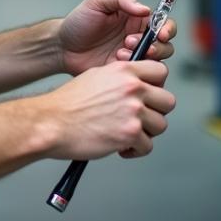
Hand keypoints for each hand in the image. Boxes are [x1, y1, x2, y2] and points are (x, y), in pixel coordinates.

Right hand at [43, 60, 175, 159]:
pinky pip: (147, 146)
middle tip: (141, 119)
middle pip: (168, 101)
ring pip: (161, 125)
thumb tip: (137, 87)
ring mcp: (133, 111)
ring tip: (128, 135)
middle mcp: (132, 88)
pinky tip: (121, 147)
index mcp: (125, 71)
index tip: (149, 95)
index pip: (161, 72)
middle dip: (156, 112)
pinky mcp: (130, 134)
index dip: (157, 85)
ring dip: (146, 133)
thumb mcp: (97, 76)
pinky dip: (135, 150)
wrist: (52, 123)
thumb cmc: (69, 103)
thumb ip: (121, 79)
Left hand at [58, 0, 175, 76]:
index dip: (167, 28)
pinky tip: (116, 62)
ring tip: (120, 52)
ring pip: (156, 62)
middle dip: (156, 45)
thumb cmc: (78, 21)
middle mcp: (138, 37)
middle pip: (165, 45)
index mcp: (136, 18)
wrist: (63, 47)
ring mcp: (133, 56)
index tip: (161, 33)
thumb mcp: (97, 1)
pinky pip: (140, 74)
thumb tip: (146, 9)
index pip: (163, 22)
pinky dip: (133, 69)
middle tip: (131, 42)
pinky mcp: (125, 73)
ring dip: (143, 57)